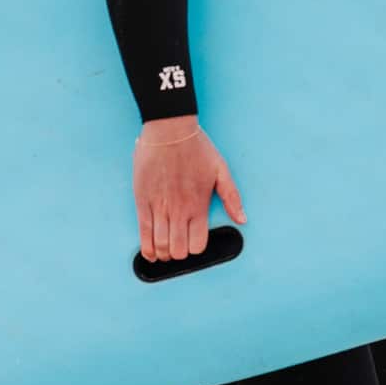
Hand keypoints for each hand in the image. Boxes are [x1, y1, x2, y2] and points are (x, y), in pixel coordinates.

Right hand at [133, 115, 245, 261]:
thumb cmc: (197, 147)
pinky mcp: (143, 202)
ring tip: (166, 250)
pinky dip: (146, 248)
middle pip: (178, 250)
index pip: (197, 244)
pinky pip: (143, 233)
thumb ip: (232, 197)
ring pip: (160, 245)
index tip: (194, 243)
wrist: (169, 130)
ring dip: (163, 253)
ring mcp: (159, 207)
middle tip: (179, 248)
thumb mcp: (221, 170)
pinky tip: (150, 252)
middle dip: (179, 254)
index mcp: (199, 205)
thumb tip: (243, 219)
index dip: (196, 249)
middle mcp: (178, 210)